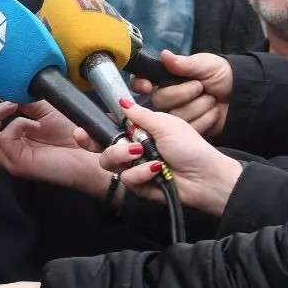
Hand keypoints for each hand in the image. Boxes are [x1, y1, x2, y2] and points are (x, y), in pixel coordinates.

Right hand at [0, 101, 109, 197]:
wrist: (95, 154)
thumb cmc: (73, 134)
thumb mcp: (42, 109)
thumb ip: (22, 102)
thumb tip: (5, 87)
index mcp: (8, 142)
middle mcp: (6, 154)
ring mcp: (12, 161)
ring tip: (11, 104)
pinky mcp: (21, 164)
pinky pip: (4, 141)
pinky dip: (15, 125)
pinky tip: (32, 122)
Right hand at [98, 99, 243, 216]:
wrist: (207, 177)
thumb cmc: (190, 146)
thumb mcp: (165, 123)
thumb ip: (139, 114)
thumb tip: (121, 101)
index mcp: (139, 131)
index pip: (109, 130)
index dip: (92, 130)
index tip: (80, 130)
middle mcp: (134, 149)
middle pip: (103, 148)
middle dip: (101, 145)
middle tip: (106, 143)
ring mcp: (136, 168)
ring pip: (111, 163)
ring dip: (123, 157)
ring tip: (141, 154)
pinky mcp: (140, 186)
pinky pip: (128, 179)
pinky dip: (141, 173)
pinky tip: (156, 170)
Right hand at [130, 50, 232, 137]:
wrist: (244, 97)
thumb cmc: (223, 75)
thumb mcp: (205, 64)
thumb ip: (184, 63)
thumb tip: (164, 54)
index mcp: (166, 79)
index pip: (142, 81)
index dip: (141, 85)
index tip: (149, 87)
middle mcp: (167, 98)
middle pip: (159, 101)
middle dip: (182, 94)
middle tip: (200, 87)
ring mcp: (177, 117)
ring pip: (173, 116)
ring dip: (197, 107)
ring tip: (211, 100)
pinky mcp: (189, 132)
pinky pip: (188, 130)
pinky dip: (204, 120)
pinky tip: (214, 113)